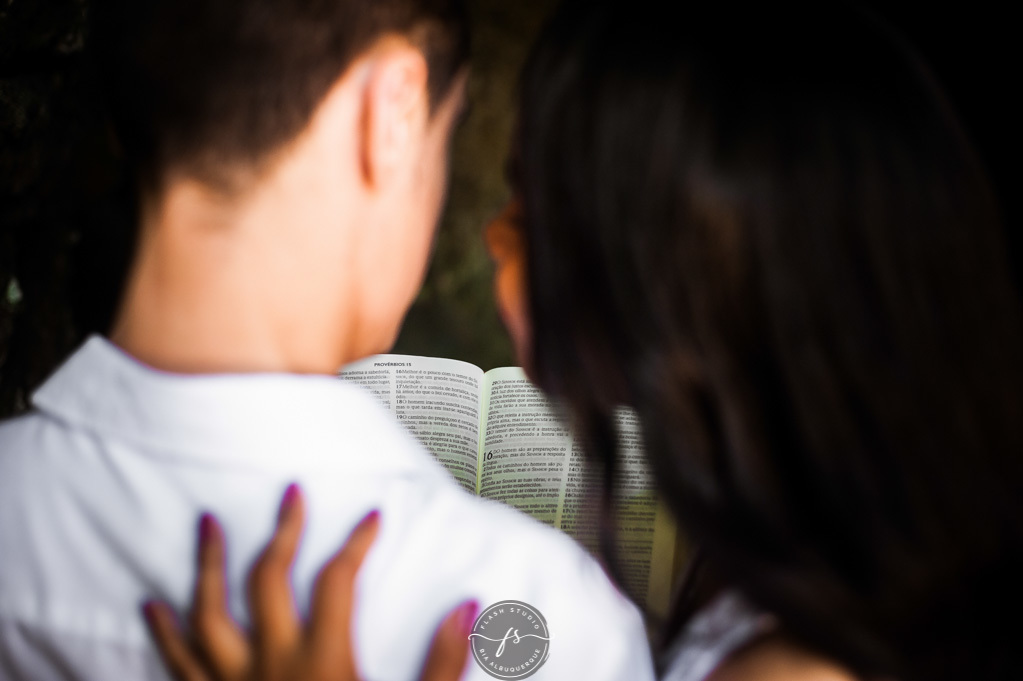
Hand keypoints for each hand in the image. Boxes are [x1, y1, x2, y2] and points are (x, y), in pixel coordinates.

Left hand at [143, 485, 476, 680]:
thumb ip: (441, 662)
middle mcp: (269, 665)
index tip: (371, 517)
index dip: (355, 542)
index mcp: (321, 661)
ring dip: (207, 565)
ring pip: (207, 613)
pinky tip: (153, 606)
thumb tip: (468, 606)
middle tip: (290, 494)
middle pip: (267, 580)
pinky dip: (165, 631)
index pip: (337, 580)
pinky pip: (176, 664)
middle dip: (280, 532)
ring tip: (207, 524)